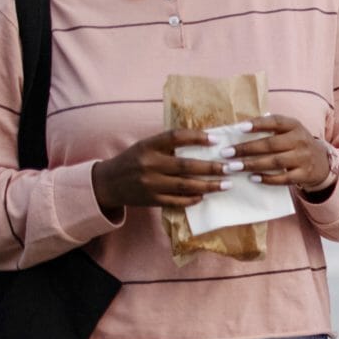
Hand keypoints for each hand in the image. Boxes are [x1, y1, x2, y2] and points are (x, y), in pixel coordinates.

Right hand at [91, 128, 221, 209]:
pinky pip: (177, 200)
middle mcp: (149, 163)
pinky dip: (192, 198)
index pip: (176, 137)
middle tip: (231, 168)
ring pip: (185, 185)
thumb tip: (204, 140)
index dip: (197, 137)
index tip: (216, 140)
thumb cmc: (133, 160)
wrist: (108, 183)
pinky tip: (204, 195)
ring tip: (226, 184)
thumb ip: (168, 144)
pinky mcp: (151, 200)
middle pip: (186, 165)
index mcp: (148, 145)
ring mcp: (150, 183)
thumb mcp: (146, 146)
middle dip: (211, 167)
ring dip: (208, 185)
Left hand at [230, 114, 333, 190]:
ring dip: (252, 164)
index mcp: (295, 126)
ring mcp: (304, 158)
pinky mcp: (304, 174)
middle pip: (271, 144)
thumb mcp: (289, 131)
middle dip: (246, 149)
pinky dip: (267, 179)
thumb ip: (270, 128)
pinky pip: (283, 178)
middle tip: (226, 153)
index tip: (239, 128)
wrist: (322, 162)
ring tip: (233, 167)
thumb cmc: (296, 144)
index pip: (276, 122)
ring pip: (275, 162)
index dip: (258, 124)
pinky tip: (252, 178)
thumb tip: (238, 129)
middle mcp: (301, 140)